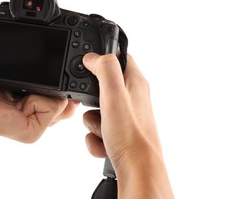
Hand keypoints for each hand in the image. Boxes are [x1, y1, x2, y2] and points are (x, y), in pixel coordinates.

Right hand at [82, 53, 173, 197]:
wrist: (137, 169)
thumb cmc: (130, 134)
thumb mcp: (114, 94)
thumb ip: (104, 69)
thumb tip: (93, 57)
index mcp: (136, 83)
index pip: (120, 57)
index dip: (103, 58)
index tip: (90, 66)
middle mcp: (132, 98)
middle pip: (101, 87)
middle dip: (91, 100)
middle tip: (97, 107)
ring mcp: (126, 117)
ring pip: (96, 111)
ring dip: (93, 124)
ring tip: (105, 131)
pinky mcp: (120, 134)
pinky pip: (98, 130)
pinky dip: (96, 139)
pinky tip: (104, 144)